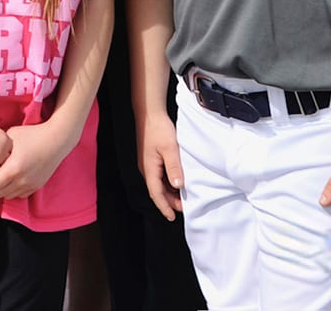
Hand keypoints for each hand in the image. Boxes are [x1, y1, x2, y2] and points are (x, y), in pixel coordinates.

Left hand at [0, 121, 76, 199]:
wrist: (57, 140)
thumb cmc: (33, 134)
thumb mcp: (11, 136)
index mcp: (13, 168)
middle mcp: (22, 180)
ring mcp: (31, 184)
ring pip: (9, 196)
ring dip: (2, 189)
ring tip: (0, 178)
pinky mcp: (37, 185)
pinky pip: (21, 195)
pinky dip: (14, 190)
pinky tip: (12, 180)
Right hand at [137, 106, 184, 220]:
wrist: (149, 113)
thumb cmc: (158, 129)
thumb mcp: (170, 149)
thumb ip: (174, 168)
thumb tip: (178, 186)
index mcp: (149, 169)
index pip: (156, 194)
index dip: (164, 207)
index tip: (172, 217)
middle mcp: (147, 169)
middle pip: (157, 191)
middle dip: (169, 201)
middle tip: (184, 207)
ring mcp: (148, 164)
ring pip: (159, 184)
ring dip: (170, 192)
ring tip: (183, 197)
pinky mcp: (151, 158)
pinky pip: (160, 176)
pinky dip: (169, 183)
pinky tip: (178, 181)